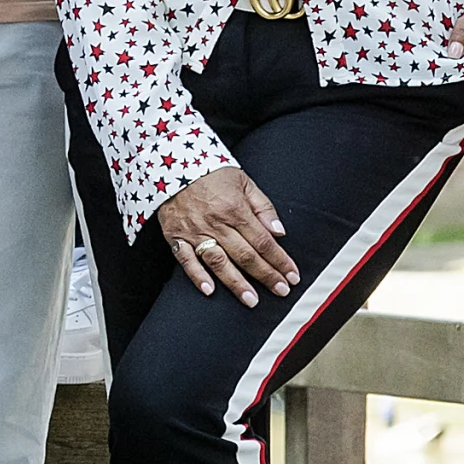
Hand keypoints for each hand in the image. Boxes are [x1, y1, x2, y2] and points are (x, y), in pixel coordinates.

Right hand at [157, 166, 298, 304]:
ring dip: (236, 283)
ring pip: (219, 262)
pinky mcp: (176, 236)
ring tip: (252, 301)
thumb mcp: (244, 181)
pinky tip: (210, 291)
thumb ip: (263, 207)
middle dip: (266, 275)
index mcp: (235, 208)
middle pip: (245, 255)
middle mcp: (216, 222)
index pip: (263, 240)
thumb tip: (279, 233)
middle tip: (281, 291)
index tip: (292, 275)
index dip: (279, 260)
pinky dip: (197, 276)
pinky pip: (186, 260)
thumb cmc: (210, 172)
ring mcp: (194, 231)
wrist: (171, 162)